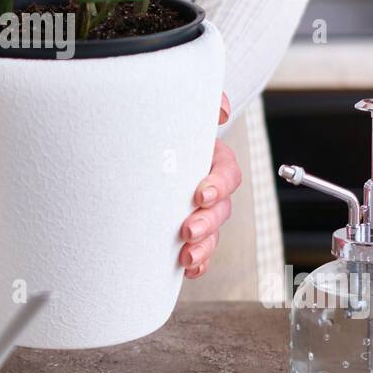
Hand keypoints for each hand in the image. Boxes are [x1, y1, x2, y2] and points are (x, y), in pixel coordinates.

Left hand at [178, 93, 241, 278]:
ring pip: (211, 234)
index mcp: (212, 160)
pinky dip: (197, 263)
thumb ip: (207, 103)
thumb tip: (221, 110)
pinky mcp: (185, 229)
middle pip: (220, 209)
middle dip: (207, 223)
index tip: (201, 194)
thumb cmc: (168, 130)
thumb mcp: (183, 109)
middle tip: (187, 230)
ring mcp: (198, 210)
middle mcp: (208, 187)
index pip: (227, 173)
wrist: (145, 146)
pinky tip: (187, 270)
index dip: (218, 185)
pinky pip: (199, 250)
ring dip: (203, 248)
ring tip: (186, 257)